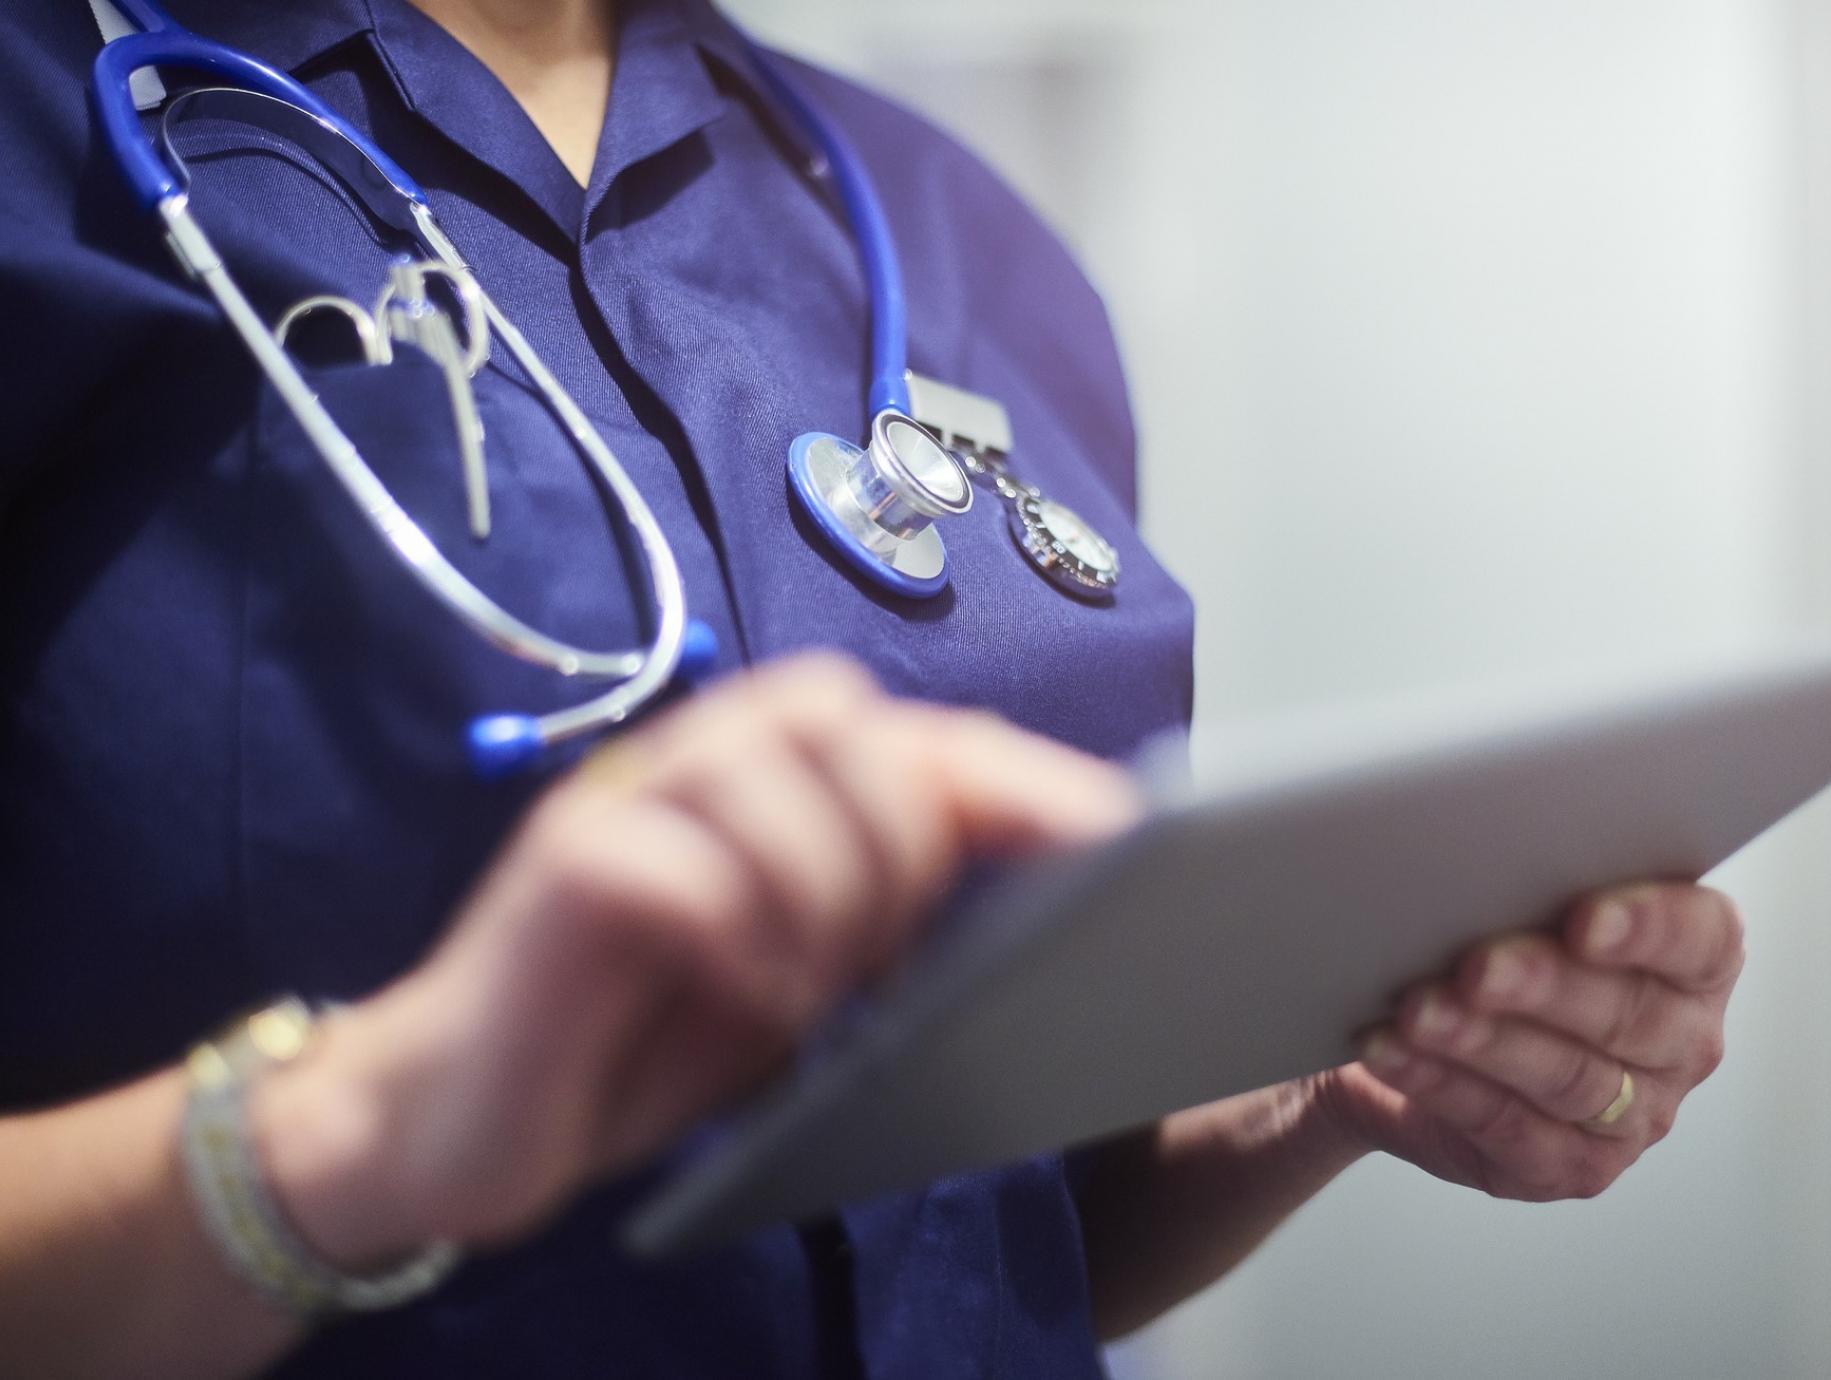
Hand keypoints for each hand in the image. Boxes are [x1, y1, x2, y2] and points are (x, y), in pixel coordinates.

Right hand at [251, 655, 1139, 1265]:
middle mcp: (693, 763)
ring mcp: (618, 803)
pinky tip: (746, 1003)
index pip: (920, 741)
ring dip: (824, 891)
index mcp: (763, 778)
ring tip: (806, 989)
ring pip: (774, 768)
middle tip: (872, 955)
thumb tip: (1031, 902)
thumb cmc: (638, 1037)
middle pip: (849, 721)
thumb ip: (880, 908)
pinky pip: (676, 864)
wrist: (454, 1114)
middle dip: (899, 842)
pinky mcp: (557, 872)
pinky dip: (739, 938)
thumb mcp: (792, 970)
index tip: (1124, 838)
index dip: (1025, 781)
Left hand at [1306, 883, 1743, 1199]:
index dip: (1648, 927)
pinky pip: (1507, 1127)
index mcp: (1697, 961)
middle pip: (1627, 1014)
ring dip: (1484, 1042)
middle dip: (1544, 986)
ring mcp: (1637, 1116)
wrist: (1421, 1036)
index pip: (1700, 938)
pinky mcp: (1573, 1167)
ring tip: (1419, 1010)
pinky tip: (1394, 1051)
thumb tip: (1484, 846)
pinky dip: (1441, 1084)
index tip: (1584, 919)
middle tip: (1477, 966)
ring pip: (1565, 1078)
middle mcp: (1683, 1042)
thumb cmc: (1492, 941)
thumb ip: (1537, 876)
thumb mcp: (1526, 901)